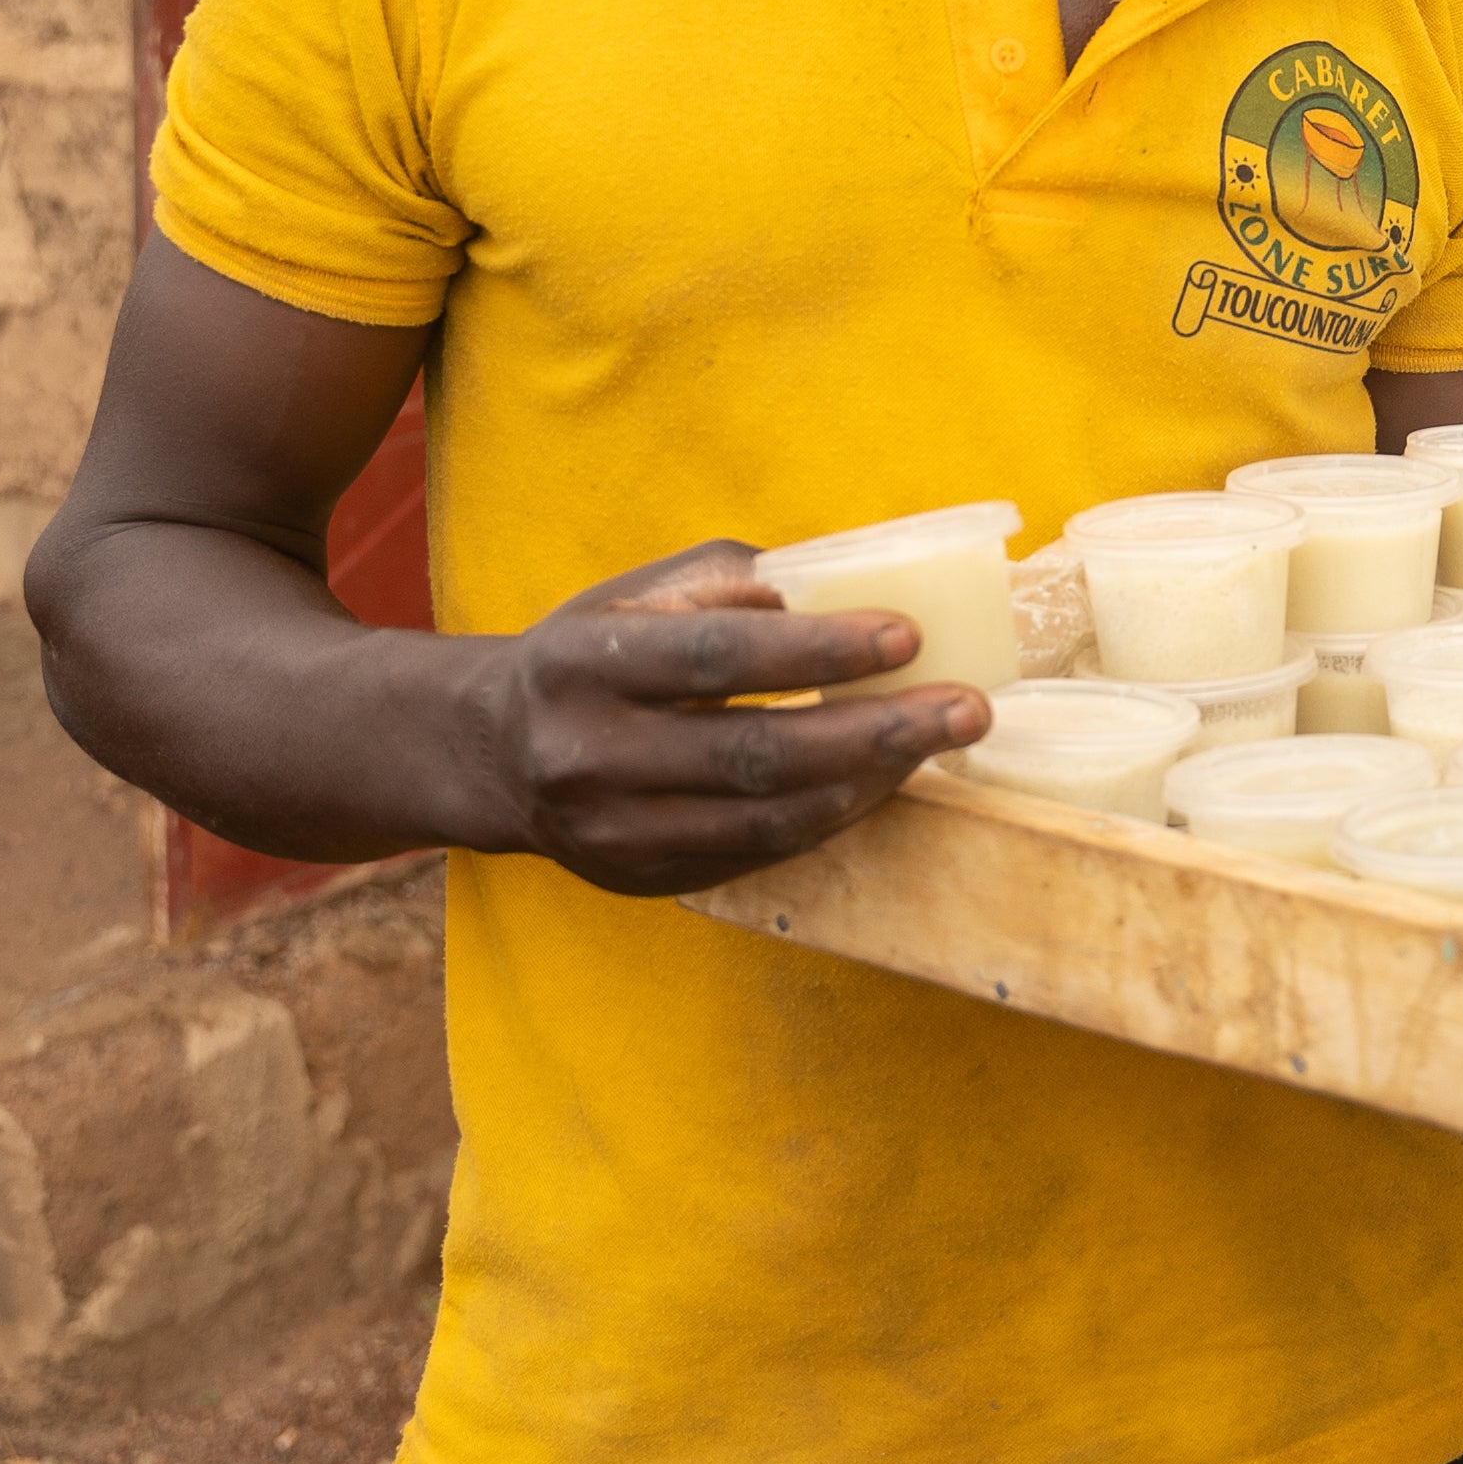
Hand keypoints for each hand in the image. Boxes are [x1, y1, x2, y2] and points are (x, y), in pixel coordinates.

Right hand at [452, 543, 993, 899]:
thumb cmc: (594, 651)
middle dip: (875, 731)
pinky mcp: (642, 881)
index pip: (717, 658)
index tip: (908, 637)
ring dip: (867, 782)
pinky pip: (756, 857)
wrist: (496, 753)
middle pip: (755, 752)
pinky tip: (879, 782)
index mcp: (584, 664)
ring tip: (939, 743)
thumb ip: (731, 582)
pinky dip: (829, 818)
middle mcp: (588, 755)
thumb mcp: (638, 594)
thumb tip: (842, 586)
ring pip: (765, 820)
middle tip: (967, 708)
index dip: (818, 650)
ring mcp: (613, 833)